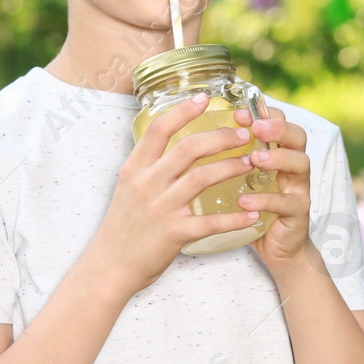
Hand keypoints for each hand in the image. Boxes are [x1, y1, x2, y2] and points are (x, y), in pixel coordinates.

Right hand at [91, 93, 269, 296]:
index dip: (183, 110)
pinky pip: (211, 222)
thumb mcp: (129, 187)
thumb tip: (174, 140)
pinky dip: (235, 218)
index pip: (159, 129)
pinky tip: (253, 214)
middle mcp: (146, 183)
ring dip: (231, 167)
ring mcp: (160, 208)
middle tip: (244, 134)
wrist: (110, 266)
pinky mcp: (173, 233)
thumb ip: (150, 165)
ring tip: (251, 163)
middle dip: (221, 137)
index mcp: (135, 168)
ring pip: (202, 178)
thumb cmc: (124, 225)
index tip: (206, 97)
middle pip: (189, 148)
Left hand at [231, 105, 313, 277]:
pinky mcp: (298, 214)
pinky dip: (267, 199)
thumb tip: (190, 135)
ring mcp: (299, 188)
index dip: (263, 113)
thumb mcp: (241, 179)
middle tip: (257, 127)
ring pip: (300, 164)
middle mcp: (293, 165)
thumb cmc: (253, 208)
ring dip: (278, 158)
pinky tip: (246, 201)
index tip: (239, 113)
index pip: (279, 121)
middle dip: (278, 128)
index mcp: (278, 152)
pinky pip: (287, 203)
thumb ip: (228, 158)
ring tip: (255, 159)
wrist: (277, 249)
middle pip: (297, 136)